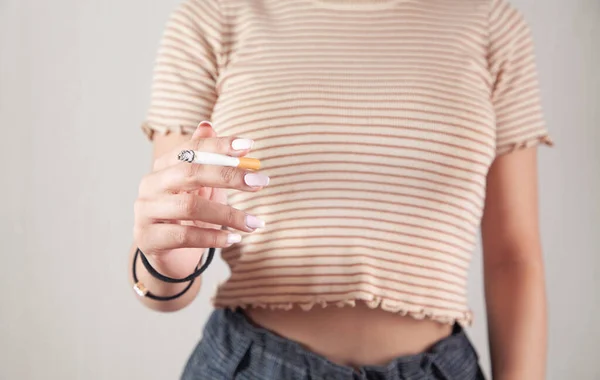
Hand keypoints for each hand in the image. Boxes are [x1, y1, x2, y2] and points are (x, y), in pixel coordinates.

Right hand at [133, 122, 268, 277]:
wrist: (166, 254)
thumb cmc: (187, 215)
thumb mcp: (199, 187)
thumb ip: (204, 159)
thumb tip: (208, 125)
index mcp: (164, 166)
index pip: (192, 149)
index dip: (220, 145)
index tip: (250, 146)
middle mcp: (151, 185)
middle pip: (189, 173)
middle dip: (228, 176)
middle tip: (259, 182)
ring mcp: (146, 211)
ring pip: (189, 207)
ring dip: (228, 215)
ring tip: (255, 223)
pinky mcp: (148, 238)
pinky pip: (185, 236)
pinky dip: (213, 237)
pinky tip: (234, 239)